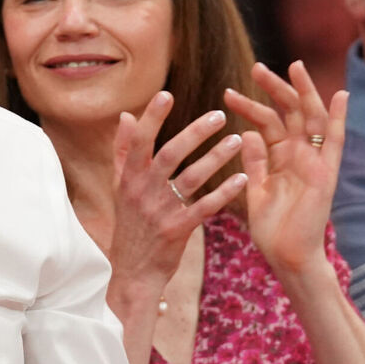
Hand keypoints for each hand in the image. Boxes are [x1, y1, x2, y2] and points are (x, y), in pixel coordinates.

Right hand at [109, 91, 246, 293]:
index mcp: (128, 177)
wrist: (133, 270)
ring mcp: (160, 211)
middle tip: (219, 115)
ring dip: (216, 158)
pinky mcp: (178, 229)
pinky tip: (244, 178)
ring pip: (191, 178)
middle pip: (170, 154)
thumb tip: (125, 115)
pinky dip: (225, 192)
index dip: (151, 117)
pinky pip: (205, 207)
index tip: (166, 93)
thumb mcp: (119, 186)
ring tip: (238, 140)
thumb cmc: (130, 223)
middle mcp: (142, 190)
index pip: (139, 140)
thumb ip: (122, 150)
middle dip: (195, 133)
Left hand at [223, 61, 347, 276]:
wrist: (287, 256)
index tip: (229, 91)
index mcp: (279, 158)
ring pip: (309, 119)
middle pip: (288, 113)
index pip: (267, 123)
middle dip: (274, 89)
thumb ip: (253, 161)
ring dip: (301, 93)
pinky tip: (338, 96)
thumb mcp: (254, 188)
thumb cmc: (271, 227)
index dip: (250, 105)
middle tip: (256, 68)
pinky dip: (337, 119)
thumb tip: (246, 132)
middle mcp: (298, 156)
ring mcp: (314, 162)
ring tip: (292, 67)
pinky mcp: (325, 173)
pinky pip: (333, 142)